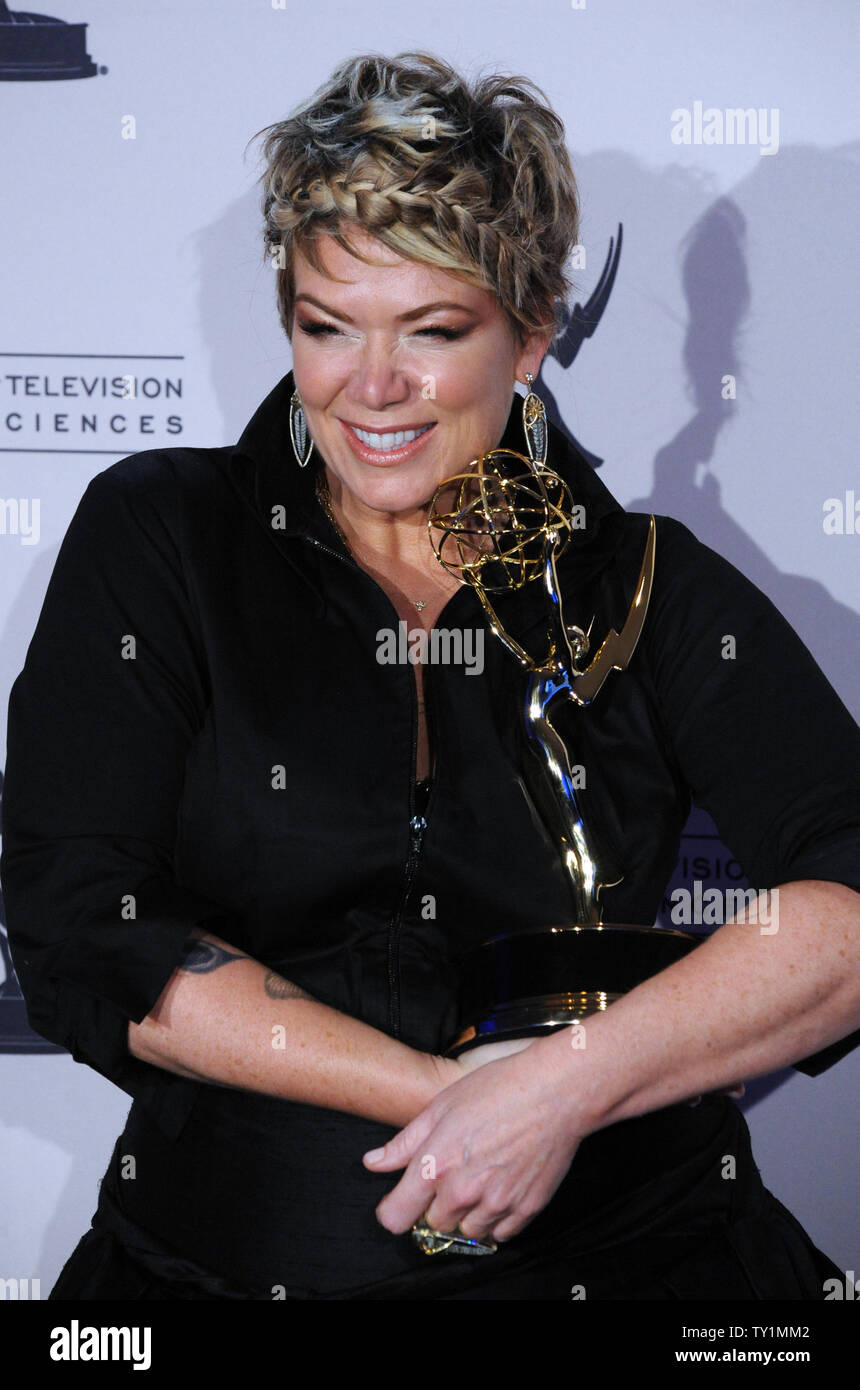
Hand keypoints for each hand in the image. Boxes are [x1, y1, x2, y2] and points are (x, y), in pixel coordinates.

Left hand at [363, 1038, 582, 1244]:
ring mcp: (496, 1204)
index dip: (394, 1210)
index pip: (396, 1217)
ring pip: (468, 1231)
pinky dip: (497, 1217)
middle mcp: (463, 1191)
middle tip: (452, 1175)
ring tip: (480, 1177)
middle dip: (435, 1205)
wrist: (554, 1092)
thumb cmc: (498, 1089)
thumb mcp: (441, 1105)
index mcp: (435, 1165)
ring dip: (467, 1213)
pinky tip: (501, 1186)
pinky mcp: (526, 1209)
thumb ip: (404, 1142)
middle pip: (433, 1225)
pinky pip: (501, 1233)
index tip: (402, 1199)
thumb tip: (373, 1162)